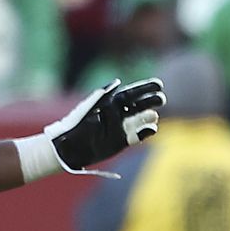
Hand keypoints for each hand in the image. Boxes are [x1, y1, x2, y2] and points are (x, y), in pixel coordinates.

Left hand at [47, 78, 165, 174]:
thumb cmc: (75, 125)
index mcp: (110, 103)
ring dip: (148, 117)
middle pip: (138, 106)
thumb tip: (118, 82)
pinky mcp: (120, 142)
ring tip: (155, 115)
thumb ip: (103, 95)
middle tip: (162, 99)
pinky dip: (144, 133)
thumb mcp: (89, 107)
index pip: (132, 93)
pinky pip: (136, 136)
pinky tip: (153, 130)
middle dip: (151, 101)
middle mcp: (117, 115)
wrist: (67, 148)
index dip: (145, 88)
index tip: (159, 84)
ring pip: (139, 120)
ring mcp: (120, 129)